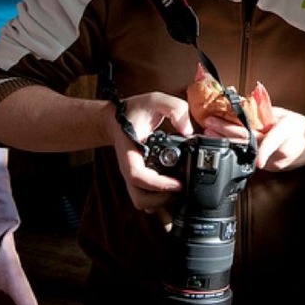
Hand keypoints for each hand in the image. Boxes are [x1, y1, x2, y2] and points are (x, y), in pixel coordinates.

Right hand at [110, 91, 193, 225]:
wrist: (116, 119)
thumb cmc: (134, 110)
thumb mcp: (155, 100)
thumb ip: (174, 108)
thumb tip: (188, 129)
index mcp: (130, 152)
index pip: (137, 176)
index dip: (157, 184)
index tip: (177, 184)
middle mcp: (130, 168)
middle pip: (139, 198)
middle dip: (161, 200)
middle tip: (181, 190)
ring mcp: (133, 177)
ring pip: (142, 203)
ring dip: (160, 204)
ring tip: (180, 194)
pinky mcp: (140, 181)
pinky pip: (147, 199)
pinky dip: (160, 203)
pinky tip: (175, 196)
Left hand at [201, 106, 304, 171]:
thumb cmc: (300, 127)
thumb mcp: (284, 114)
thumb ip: (263, 112)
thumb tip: (240, 104)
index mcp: (285, 132)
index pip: (264, 137)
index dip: (244, 137)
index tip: (226, 133)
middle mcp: (279, 150)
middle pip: (248, 143)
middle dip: (226, 133)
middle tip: (208, 125)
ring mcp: (274, 163)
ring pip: (246, 152)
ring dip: (226, 142)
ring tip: (210, 133)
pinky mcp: (270, 169)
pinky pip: (250, 158)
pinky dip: (236, 148)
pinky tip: (222, 142)